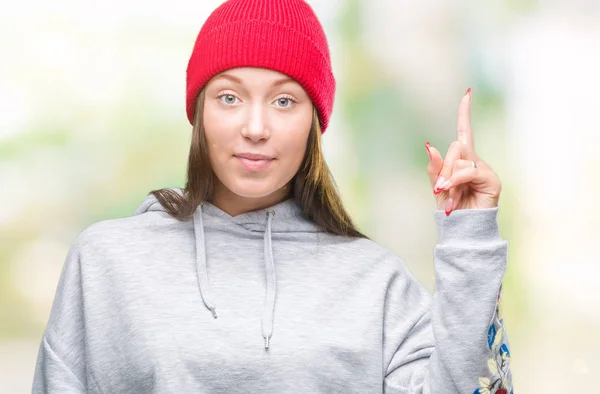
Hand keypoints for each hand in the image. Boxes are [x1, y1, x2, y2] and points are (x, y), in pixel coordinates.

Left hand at [425, 88, 501, 215]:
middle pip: (456, 147)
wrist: (463, 229)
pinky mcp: (491, 179)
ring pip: (460, 160)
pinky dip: (456, 181)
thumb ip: (435, 168)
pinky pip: (468, 171)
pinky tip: (451, 196)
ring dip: (449, 180)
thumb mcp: (438, 187)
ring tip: (448, 198)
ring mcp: (484, 170)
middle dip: (443, 167)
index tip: (467, 94)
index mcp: (462, 161)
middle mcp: (474, 162)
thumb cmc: (451, 209)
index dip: (464, 114)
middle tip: (439, 189)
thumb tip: (430, 146)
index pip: (464, 132)